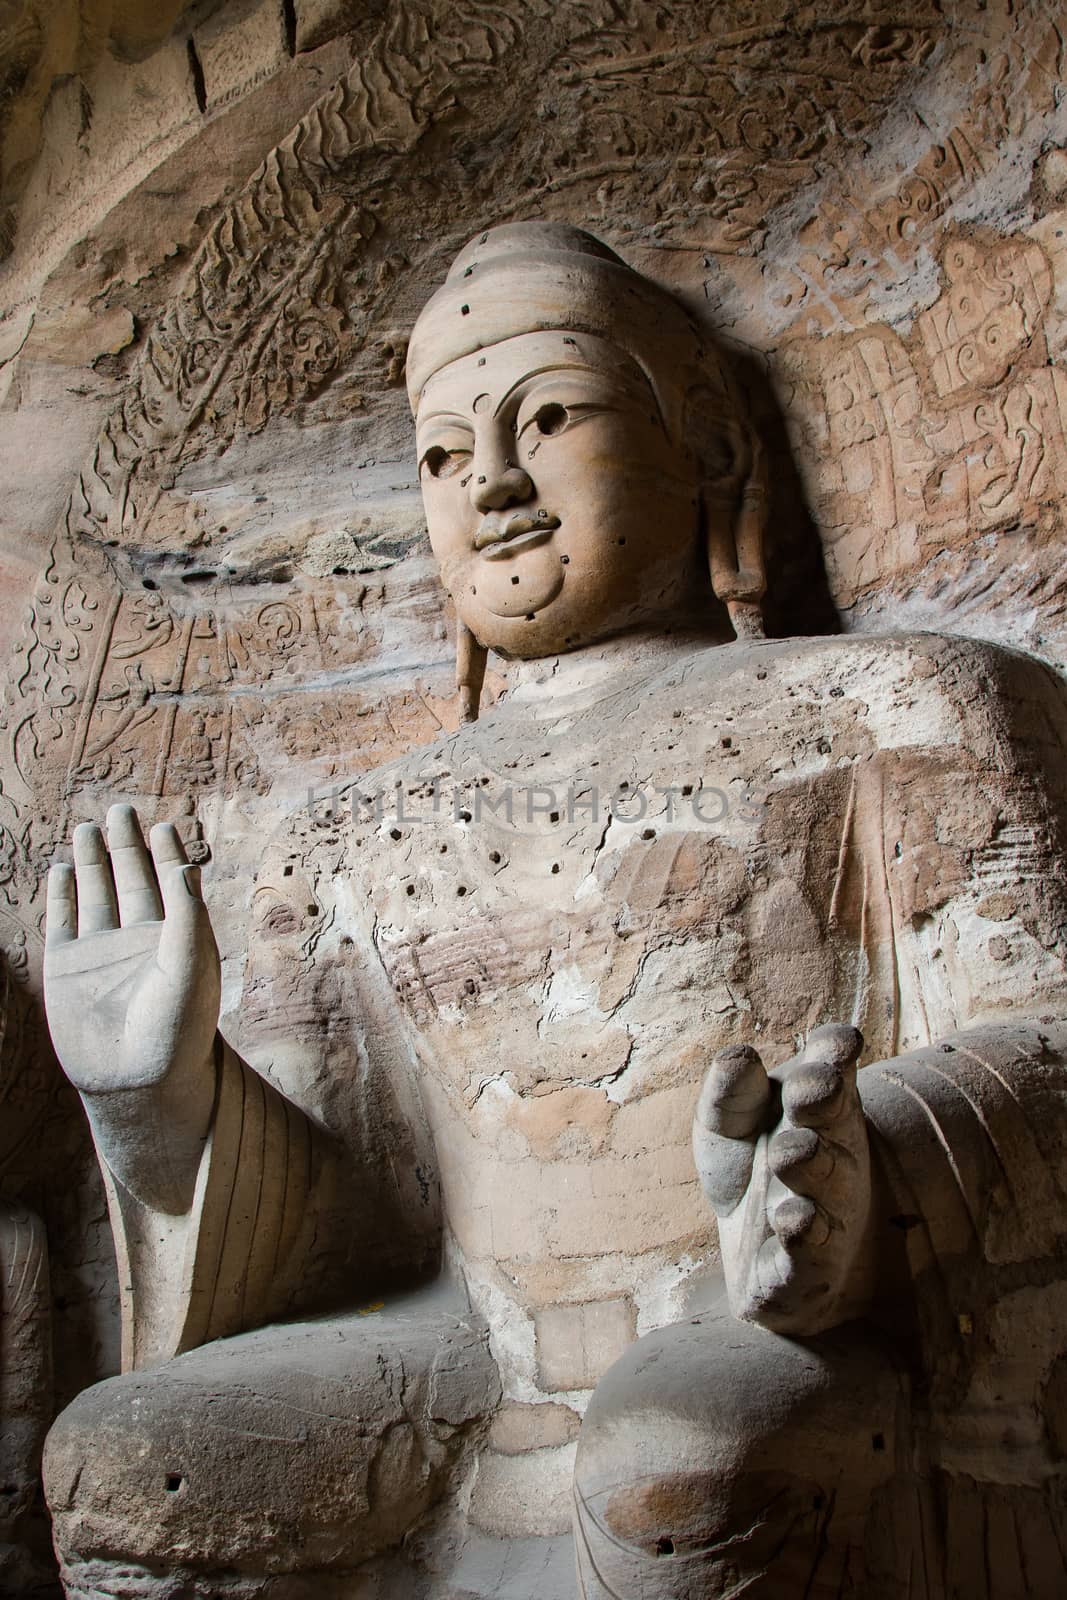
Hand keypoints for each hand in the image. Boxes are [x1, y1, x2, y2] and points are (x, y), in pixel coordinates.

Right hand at [44, 806, 219, 1210]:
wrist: (138, 1080)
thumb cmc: (178, 1027)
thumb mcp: (191, 964)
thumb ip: (186, 913)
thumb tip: (184, 864)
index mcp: (176, 935)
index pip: (170, 882)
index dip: (167, 852)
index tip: (165, 824)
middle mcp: (139, 939)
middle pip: (131, 879)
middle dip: (126, 845)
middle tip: (121, 809)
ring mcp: (101, 952)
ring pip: (95, 893)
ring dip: (92, 861)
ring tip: (88, 826)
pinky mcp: (66, 968)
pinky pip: (63, 921)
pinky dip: (61, 895)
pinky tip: (60, 869)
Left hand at [692, 1024, 871, 1334]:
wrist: (766, 1265)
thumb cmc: (748, 1175)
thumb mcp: (728, 1127)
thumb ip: (732, 1093)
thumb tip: (739, 1056)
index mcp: (818, 1112)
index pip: (829, 1074)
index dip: (831, 1058)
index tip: (837, 1044)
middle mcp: (831, 1156)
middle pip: (831, 1125)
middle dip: (822, 1103)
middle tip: (815, 1086)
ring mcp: (827, 1213)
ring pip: (824, 1187)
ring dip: (812, 1168)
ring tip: (792, 1150)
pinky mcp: (807, 1270)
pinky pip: (810, 1254)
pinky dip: (805, 1239)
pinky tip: (794, 1221)